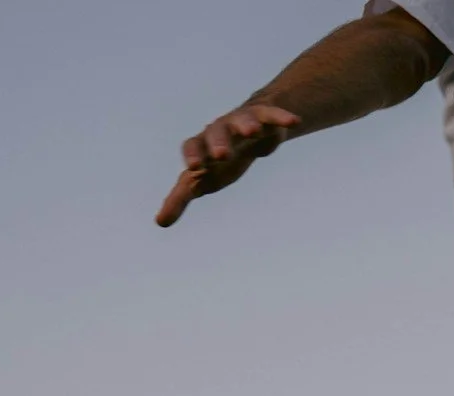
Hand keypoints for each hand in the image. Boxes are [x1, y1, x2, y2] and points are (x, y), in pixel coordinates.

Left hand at [156, 103, 301, 227]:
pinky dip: (281, 117)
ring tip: (252, 132)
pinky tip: (293, 121)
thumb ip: (180, 198)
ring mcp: (242, 122)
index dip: (193, 155)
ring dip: (246, 124)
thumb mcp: (201, 180)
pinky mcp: (265, 118)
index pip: (191, 146)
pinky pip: (272, 115)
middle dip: (218, 142)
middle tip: (222, 155)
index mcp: (202, 146)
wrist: (249, 134)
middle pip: (215, 132)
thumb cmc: (219, 162)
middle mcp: (219, 131)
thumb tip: (160, 221)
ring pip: (242, 120)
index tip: (194, 168)